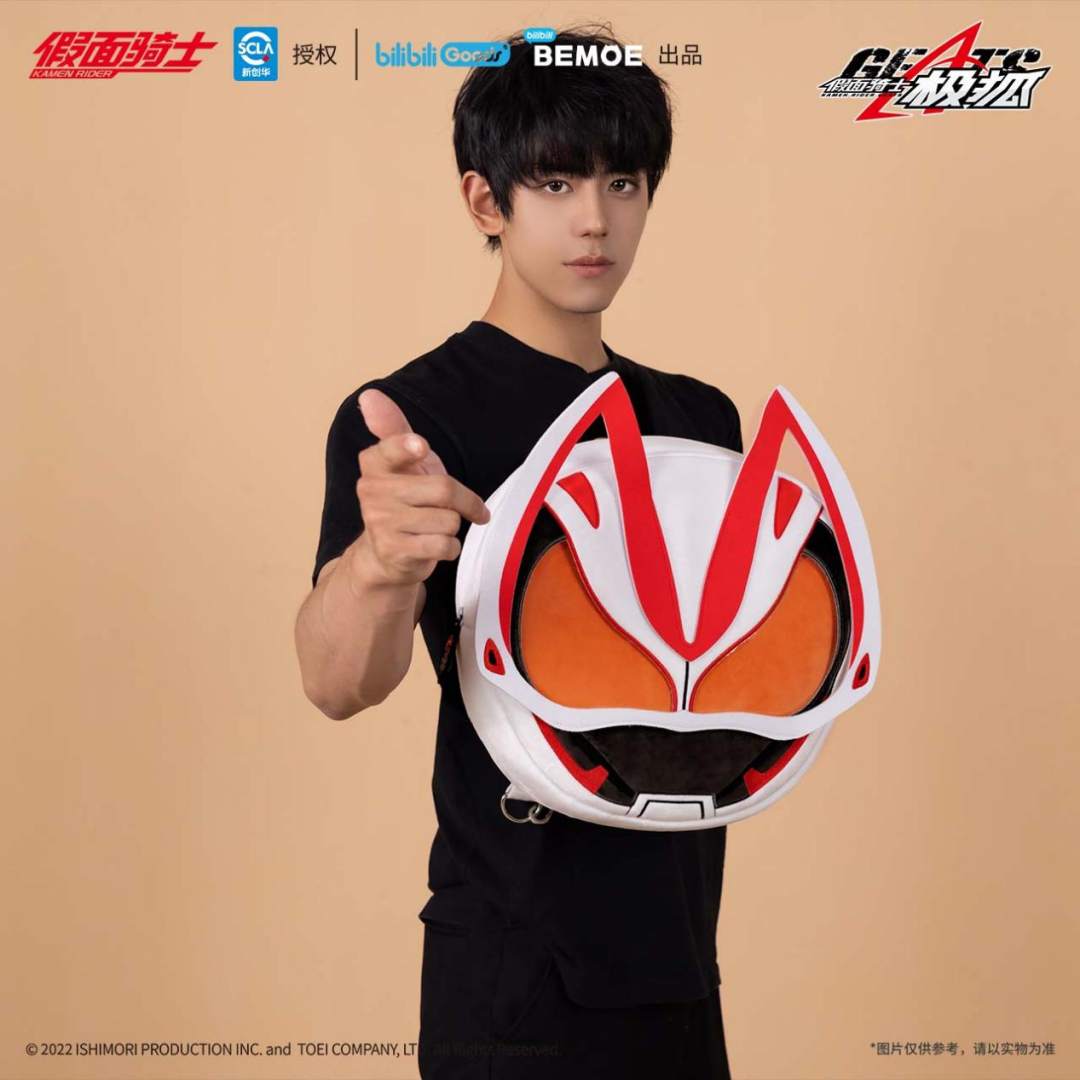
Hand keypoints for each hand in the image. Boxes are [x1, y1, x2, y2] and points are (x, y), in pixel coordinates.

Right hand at [348, 388, 489, 588]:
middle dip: (464, 501)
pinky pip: (444, 544)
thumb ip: (393, 428)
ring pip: (448, 520)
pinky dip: (449, 547)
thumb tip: (370, 395)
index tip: (420, 446)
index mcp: (374, 465)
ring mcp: (381, 523)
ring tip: (432, 528)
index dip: (408, 448)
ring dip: (451, 527)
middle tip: (463, 507)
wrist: (385, 554)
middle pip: (443, 489)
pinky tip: (432, 546)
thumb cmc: (403, 501)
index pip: (391, 450)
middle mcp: (372, 492)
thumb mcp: (402, 463)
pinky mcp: (394, 551)